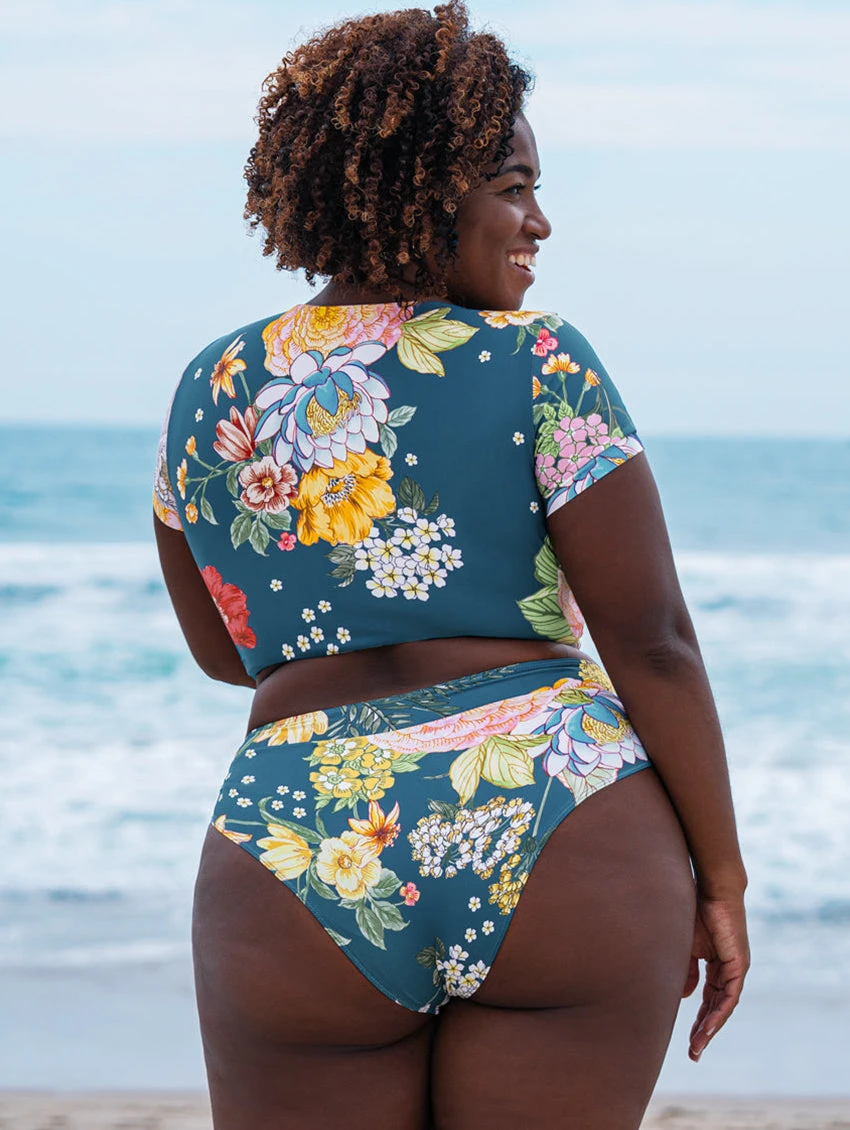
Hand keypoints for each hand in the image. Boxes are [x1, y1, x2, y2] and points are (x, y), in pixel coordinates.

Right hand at [681, 892, 748, 1060]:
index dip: (698, 1018)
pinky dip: (719, 1013)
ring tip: (697, 1046)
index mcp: (716, 965)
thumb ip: (686, 971)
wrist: (713, 888)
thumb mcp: (686, 946)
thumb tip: (687, 997)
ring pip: (724, 1006)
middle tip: (692, 1052)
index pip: (708, 998)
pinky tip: (708, 1027)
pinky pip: (730, 996)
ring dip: (710, 1027)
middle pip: (717, 1007)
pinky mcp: (739, 965)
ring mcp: (736, 969)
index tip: (687, 1038)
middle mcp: (729, 970)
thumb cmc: (696, 910)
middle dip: (703, 1030)